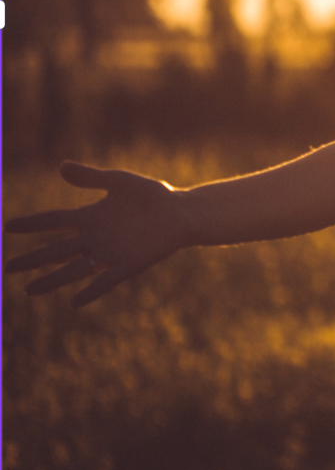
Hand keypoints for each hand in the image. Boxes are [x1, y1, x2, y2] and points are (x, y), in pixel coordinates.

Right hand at [5, 161, 188, 307]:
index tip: (7, 227)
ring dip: (52, 279)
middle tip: (7, 267)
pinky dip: (91, 291)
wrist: (181, 212)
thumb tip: (61, 167)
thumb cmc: (152, 195)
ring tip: (28, 290)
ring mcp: (109, 253)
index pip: (54, 221)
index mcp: (90, 216)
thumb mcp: (120, 182)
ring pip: (74, 269)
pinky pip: (105, 281)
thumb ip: (91, 177)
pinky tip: (74, 302)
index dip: (31, 224)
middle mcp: (95, 237)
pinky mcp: (128, 265)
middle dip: (32, 258)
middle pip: (56, 250)